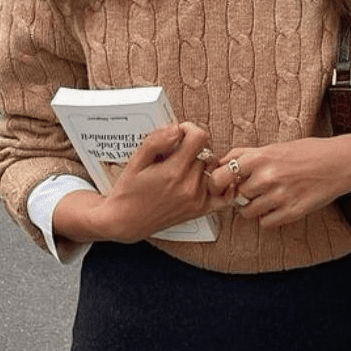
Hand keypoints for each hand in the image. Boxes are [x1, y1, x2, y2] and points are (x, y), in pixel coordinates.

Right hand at [97, 121, 229, 242]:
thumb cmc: (128, 192)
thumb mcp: (136, 161)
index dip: (190, 129)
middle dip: (193, 147)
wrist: (126, 222)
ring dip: (202, 162)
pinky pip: (225, 194)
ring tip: (184, 166)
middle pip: (206, 151)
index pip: (200, 137)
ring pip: (213, 167)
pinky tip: (207, 179)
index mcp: (174, 172)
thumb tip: (177, 129)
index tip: (179, 133)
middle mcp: (190, 186)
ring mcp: (198, 200)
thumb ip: (157, 141)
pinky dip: (221, 184)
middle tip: (176, 152)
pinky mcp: (201, 210)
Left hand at [207, 139, 350, 229]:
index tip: (220, 185)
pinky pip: (265, 223)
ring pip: (248, 212)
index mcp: (260, 158)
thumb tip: (220, 162)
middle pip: (235, 196)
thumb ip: (246, 154)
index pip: (221, 175)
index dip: (217, 183)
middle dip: (240, 194)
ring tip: (267, 197)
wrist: (339, 163)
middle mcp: (267, 177)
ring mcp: (279, 196)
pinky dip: (268, 218)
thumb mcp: (274, 147)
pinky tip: (277, 206)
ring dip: (253, 207)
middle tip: (251, 190)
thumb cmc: (308, 152)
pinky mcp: (292, 212)